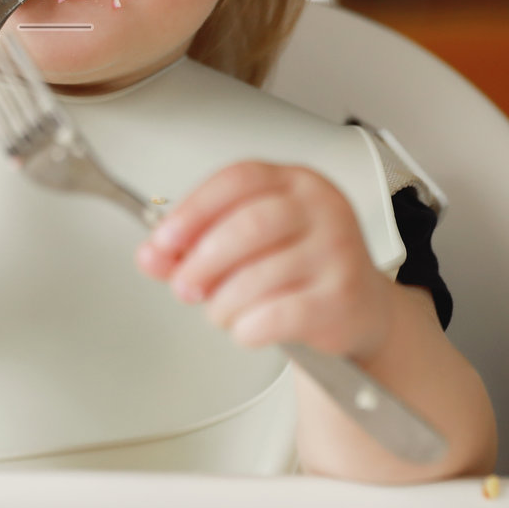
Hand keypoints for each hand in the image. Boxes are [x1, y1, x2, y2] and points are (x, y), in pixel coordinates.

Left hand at [135, 161, 393, 360]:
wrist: (357, 310)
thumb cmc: (299, 269)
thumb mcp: (246, 246)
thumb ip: (193, 246)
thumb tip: (150, 255)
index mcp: (294, 182)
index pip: (238, 179)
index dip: (194, 209)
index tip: (165, 240)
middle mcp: (322, 208)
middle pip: (249, 224)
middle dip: (204, 261)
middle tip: (184, 286)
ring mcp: (337, 251)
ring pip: (261, 274)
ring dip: (224, 302)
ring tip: (219, 312)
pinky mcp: (343, 296)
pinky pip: (282, 314)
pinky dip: (250, 327)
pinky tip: (247, 328)